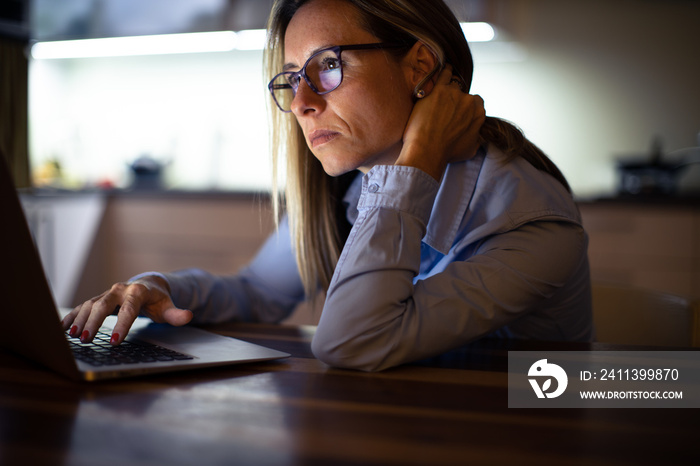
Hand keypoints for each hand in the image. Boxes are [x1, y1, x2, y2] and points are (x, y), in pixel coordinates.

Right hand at [62, 275, 192, 344]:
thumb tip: (188, 316)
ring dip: (80, 320)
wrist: (148, 286)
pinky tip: (64, 328)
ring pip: (91, 305)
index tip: (115, 341)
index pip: (129, 309)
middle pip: (104, 304)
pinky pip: (83, 306)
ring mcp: (107, 294)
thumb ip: (176, 314)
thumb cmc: (158, 301)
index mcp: (138, 292)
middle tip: (86, 339)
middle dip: (94, 322)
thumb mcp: (168, 307)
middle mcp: (120, 290)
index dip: (122, 324)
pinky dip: (73, 316)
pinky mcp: (99, 299)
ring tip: (73, 336)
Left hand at [396, 65, 485, 180]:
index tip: (459, 112)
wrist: (428, 150)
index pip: (477, 102)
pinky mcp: (438, 89)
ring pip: (453, 85)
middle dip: (455, 100)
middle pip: (463, 94)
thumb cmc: (447, 152)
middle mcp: (468, 101)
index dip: (467, 107)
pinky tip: (443, 70)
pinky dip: (444, 71)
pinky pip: (443, 74)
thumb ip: (476, 138)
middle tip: (444, 109)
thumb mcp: (470, 149)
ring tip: (441, 92)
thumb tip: (477, 136)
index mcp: (479, 113)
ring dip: (448, 88)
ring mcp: (453, 93)